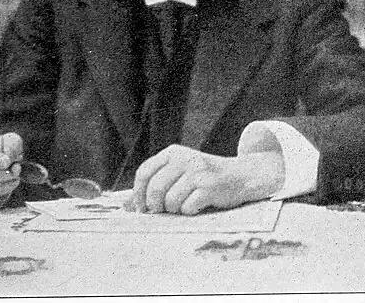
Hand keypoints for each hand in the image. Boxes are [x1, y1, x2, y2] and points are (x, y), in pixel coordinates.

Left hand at [133, 144, 284, 214]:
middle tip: (162, 211)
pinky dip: (190, 211)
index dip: (138, 194)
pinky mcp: (209, 186)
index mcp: (172, 152)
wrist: (239, 176)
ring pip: (170, 201)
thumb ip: (153, 184)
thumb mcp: (178, 173)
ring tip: (185, 204)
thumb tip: (125, 206)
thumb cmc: (203, 178)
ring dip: (175, 210)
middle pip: (155, 188)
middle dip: (155, 206)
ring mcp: (197, 171)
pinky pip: (187, 208)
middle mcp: (184, 158)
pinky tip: (198, 205)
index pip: (144, 172)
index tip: (142, 208)